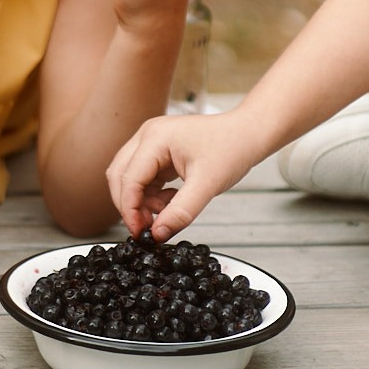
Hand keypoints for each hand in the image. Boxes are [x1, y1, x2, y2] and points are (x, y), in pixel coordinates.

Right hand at [106, 107, 267, 241]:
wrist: (248, 134)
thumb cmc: (232, 147)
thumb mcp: (207, 185)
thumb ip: (180, 212)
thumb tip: (158, 234)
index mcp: (156, 138)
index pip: (129, 178)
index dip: (130, 209)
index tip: (140, 232)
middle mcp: (148, 135)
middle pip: (120, 175)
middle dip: (130, 205)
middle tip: (146, 229)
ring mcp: (152, 142)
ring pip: (130, 177)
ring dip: (142, 201)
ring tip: (165, 213)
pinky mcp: (158, 151)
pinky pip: (143, 177)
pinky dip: (151, 195)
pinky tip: (170, 201)